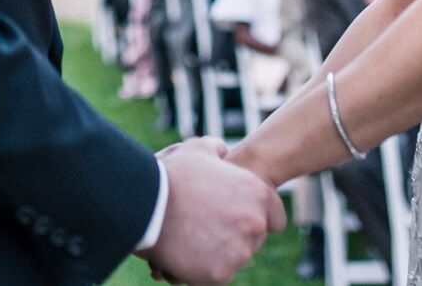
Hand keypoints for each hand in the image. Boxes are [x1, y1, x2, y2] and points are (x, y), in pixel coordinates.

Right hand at [140, 138, 284, 285]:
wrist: (145, 205)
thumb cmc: (172, 174)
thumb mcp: (198, 148)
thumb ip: (218, 150)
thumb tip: (223, 151)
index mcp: (257, 193)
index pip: (276, 218)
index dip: (259, 217)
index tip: (238, 217)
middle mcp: (255, 224)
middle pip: (254, 240)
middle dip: (236, 235)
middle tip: (208, 227)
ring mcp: (239, 252)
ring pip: (235, 258)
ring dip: (219, 252)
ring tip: (192, 238)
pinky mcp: (220, 274)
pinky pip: (217, 274)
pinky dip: (203, 268)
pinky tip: (186, 252)